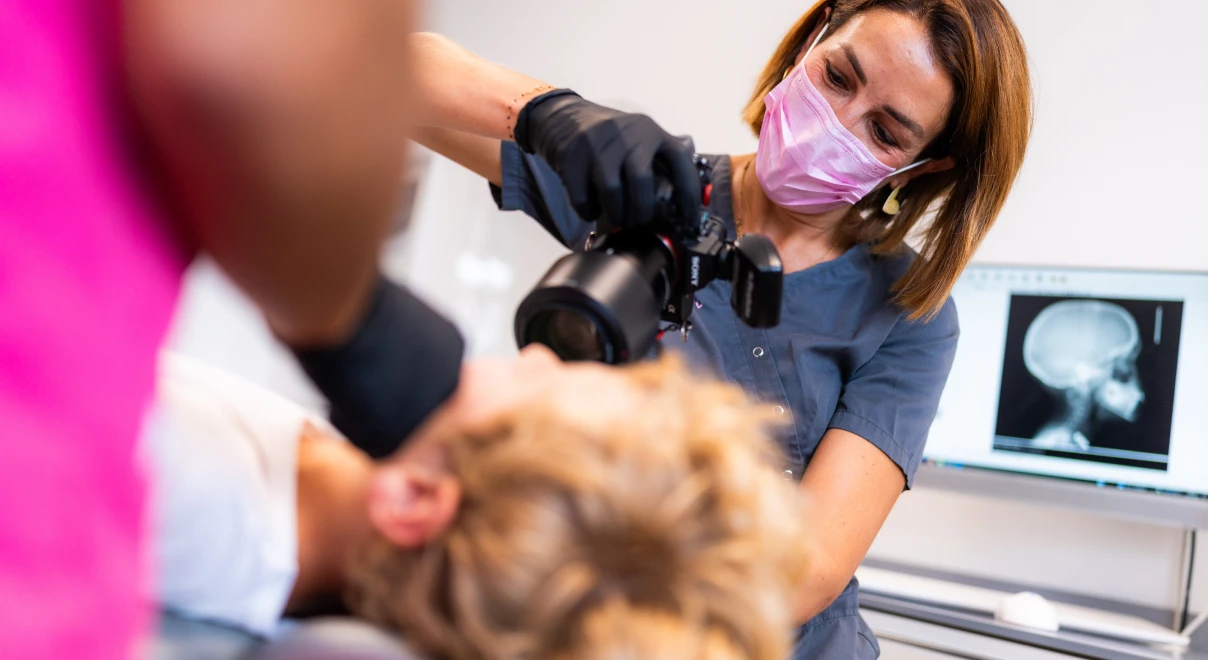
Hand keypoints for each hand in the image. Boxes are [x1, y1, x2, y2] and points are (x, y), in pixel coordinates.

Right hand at [515, 90, 699, 227]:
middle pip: (642, 182)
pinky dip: (588, 211)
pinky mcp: (572, 155)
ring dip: (616, 214)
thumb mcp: (638, 135)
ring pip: (612, 192)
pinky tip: (592, 209)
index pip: (680, 160)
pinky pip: (583, 197)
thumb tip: (693, 175)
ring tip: (617, 217)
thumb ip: (662, 153)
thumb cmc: (608, 136)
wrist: (562, 116)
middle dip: (642, 212)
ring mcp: (598, 144)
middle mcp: (627, 134)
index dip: (690, 193)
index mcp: (650, 131)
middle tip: (639, 222)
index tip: (691, 219)